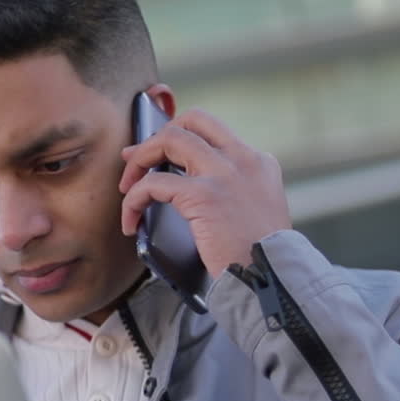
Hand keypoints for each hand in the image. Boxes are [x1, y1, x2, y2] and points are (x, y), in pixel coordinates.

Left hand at [118, 108, 291, 276]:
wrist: (272, 277)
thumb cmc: (260, 256)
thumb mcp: (256, 211)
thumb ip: (232, 191)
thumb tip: (187, 188)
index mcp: (257, 162)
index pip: (212, 129)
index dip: (179, 135)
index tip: (157, 152)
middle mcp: (242, 160)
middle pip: (190, 123)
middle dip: (155, 139)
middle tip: (133, 162)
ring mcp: (223, 174)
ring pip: (169, 140)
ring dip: (139, 162)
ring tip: (127, 188)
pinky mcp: (203, 195)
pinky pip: (152, 184)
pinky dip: (133, 200)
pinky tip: (132, 222)